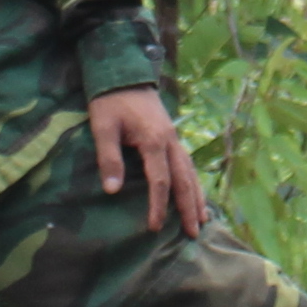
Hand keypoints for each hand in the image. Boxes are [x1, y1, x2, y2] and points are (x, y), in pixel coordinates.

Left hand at [89, 87, 207, 232]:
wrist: (124, 73)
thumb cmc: (110, 100)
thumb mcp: (103, 127)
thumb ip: (109, 158)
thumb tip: (112, 190)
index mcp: (154, 140)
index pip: (160, 181)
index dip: (158, 206)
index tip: (155, 227)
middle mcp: (170, 141)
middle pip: (184, 180)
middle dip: (188, 208)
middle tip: (194, 233)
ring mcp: (174, 138)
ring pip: (190, 172)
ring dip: (196, 197)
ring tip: (203, 220)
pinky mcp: (172, 136)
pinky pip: (187, 164)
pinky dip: (194, 182)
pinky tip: (195, 193)